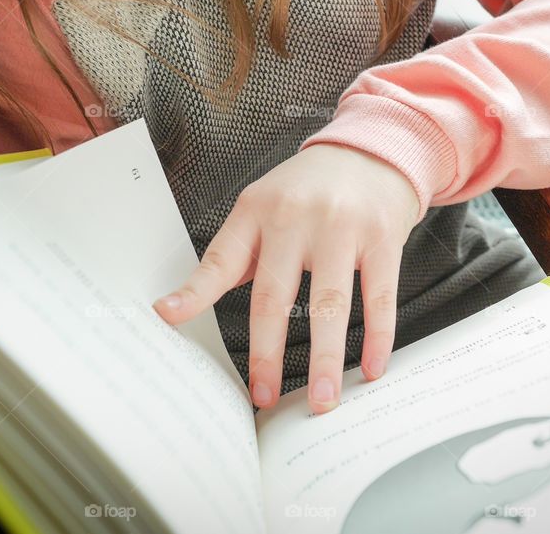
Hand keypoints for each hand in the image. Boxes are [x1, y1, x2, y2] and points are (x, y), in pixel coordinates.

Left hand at [153, 143, 419, 413]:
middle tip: (264, 395)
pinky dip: (376, 336)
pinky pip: (378, 295)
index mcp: (256, 211)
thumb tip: (192, 306)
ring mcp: (341, 226)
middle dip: (266, 353)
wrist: (371, 150)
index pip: (220, 259)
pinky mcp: (381, 236)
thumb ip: (240, 253)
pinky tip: (371, 366)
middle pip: (274, 294)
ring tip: (324, 400)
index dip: (193, 293)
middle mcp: (294, 217)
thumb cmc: (310, 189)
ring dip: (326, 358)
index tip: (168, 319)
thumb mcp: (264, 206)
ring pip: (329, 302)